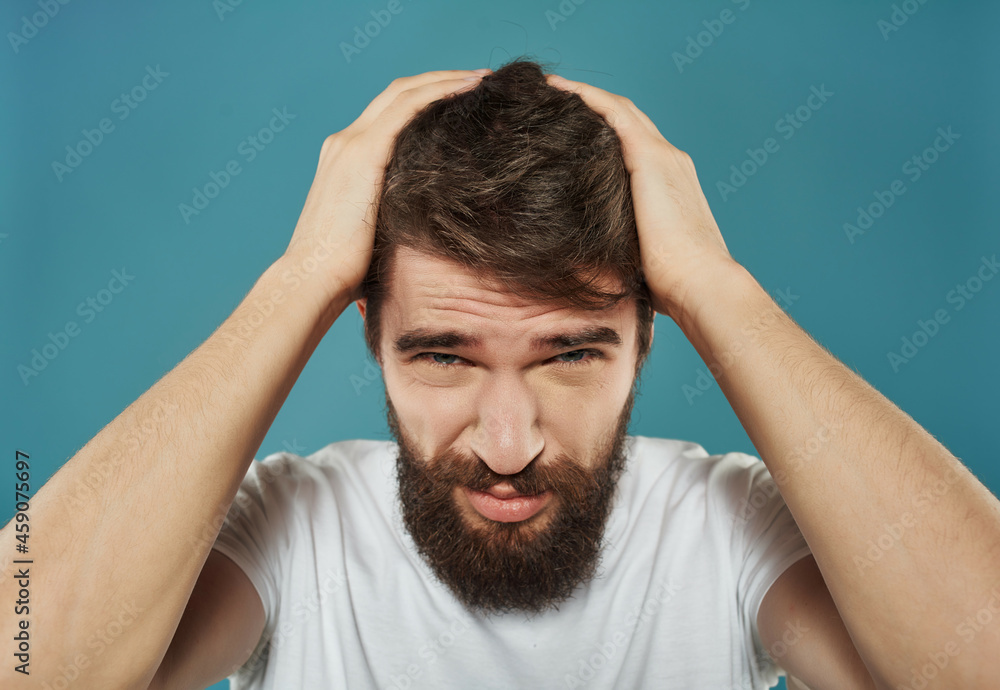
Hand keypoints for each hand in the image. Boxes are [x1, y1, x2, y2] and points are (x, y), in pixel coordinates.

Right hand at [282, 69, 490, 306]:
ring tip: (483, 79)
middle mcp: (345, 142)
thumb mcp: (373, 232)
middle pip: (399, 92)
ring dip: (446, 80)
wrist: (312, 280)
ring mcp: (351, 145)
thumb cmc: (342, 273)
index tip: (462, 100)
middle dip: (441, 80)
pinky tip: (468, 91)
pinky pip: (407, 108)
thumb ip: (392, 214)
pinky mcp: (363, 154)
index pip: (390, 112)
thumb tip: (425, 224)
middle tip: (481, 81)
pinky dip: (438, 93)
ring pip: (405, 92)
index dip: (427, 98)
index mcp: (345, 159)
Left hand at [545, 73, 737, 320]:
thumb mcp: (641, 257)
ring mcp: (663, 157)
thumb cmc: (672, 286)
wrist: (700, 283)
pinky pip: (614, 114)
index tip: (574, 129)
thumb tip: (592, 263)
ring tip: (551, 89)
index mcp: (671, 185)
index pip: (634, 145)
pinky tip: (560, 91)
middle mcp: (671, 162)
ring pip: (620, 110)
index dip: (605, 131)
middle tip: (555, 100)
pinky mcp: (651, 159)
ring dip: (585, 95)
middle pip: (627, 119)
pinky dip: (588, 97)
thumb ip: (623, 245)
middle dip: (593, 106)